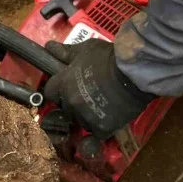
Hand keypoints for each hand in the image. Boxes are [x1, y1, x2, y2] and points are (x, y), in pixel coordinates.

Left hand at [40, 37, 157, 137]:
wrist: (133, 74)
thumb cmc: (109, 58)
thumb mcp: (86, 49)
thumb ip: (66, 53)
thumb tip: (49, 47)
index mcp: (63, 84)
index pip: (50, 93)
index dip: (59, 90)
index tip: (68, 87)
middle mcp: (70, 103)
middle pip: (65, 108)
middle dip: (73, 103)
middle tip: (89, 94)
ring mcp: (85, 117)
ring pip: (80, 121)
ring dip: (87, 116)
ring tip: (103, 104)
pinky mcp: (101, 128)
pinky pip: (96, 134)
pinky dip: (101, 127)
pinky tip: (110, 117)